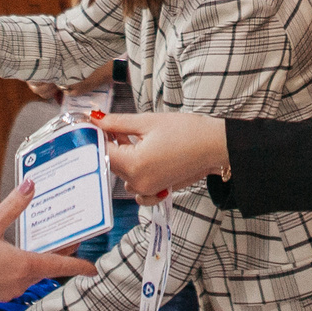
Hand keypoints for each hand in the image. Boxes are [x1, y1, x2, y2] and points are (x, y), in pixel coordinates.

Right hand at [0, 182, 95, 310]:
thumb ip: (12, 206)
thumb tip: (30, 186)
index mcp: (23, 265)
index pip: (59, 266)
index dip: (79, 266)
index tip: (94, 269)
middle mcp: (20, 281)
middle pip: (48, 268)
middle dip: (60, 256)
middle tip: (70, 240)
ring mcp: (9, 290)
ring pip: (33, 274)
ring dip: (39, 260)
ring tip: (40, 242)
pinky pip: (18, 280)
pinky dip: (23, 268)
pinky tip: (13, 255)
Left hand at [97, 111, 227, 200]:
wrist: (215, 145)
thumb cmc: (187, 131)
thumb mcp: (148, 122)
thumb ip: (118, 122)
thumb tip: (96, 120)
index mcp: (134, 164)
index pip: (103, 151)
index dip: (98, 135)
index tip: (96, 124)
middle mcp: (139, 182)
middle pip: (111, 163)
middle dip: (112, 144)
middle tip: (121, 126)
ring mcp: (149, 189)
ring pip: (122, 174)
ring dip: (123, 158)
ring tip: (137, 139)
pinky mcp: (157, 190)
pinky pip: (137, 188)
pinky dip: (135, 175)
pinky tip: (145, 158)